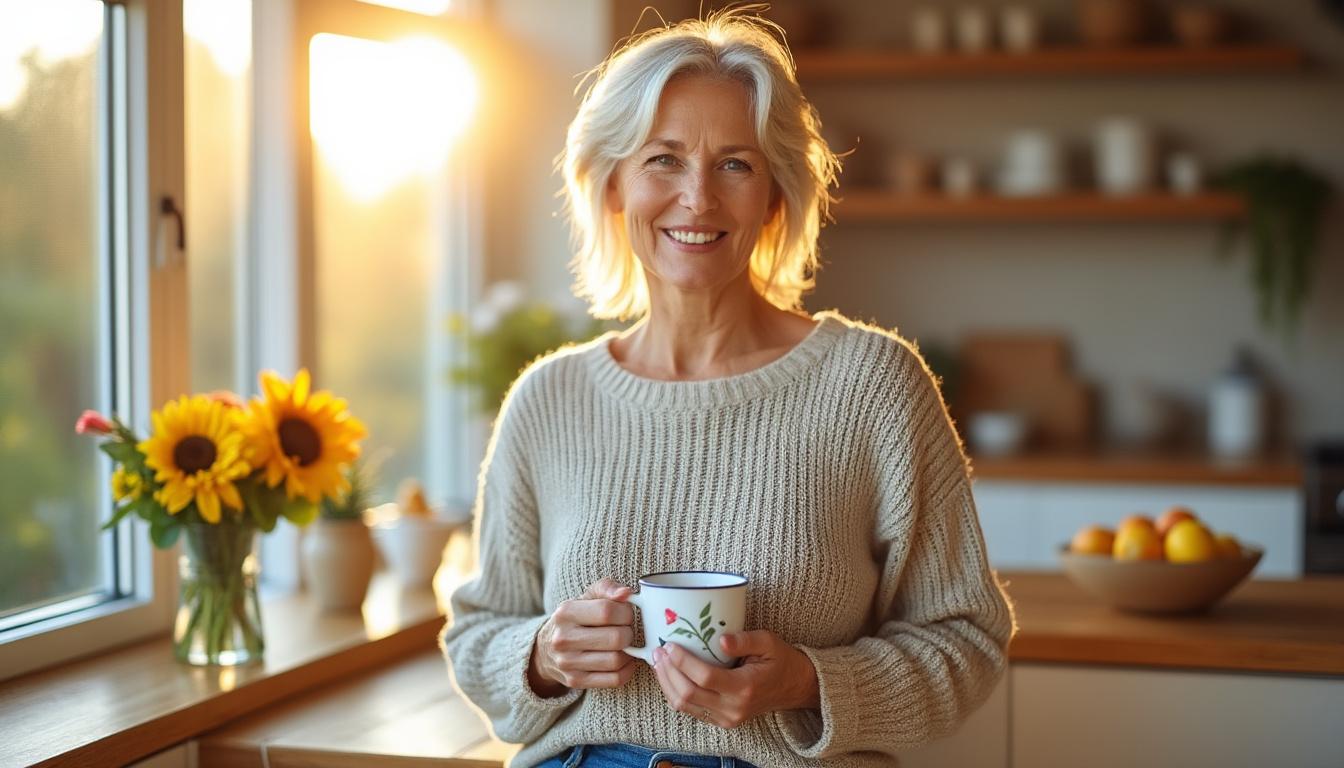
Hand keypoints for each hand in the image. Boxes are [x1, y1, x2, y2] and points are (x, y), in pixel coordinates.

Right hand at [528, 578, 636, 696]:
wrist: (547, 649)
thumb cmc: (575, 619)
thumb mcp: (586, 597)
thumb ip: (607, 588)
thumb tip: (626, 593)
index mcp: (566, 612)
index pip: (607, 611)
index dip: (626, 612)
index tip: (625, 614)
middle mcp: (563, 638)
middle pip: (616, 638)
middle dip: (629, 633)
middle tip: (626, 630)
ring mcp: (567, 662)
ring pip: (616, 660)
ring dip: (629, 653)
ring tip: (624, 646)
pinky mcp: (575, 680)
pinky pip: (615, 679)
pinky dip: (626, 670)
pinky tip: (624, 661)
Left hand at [649, 629, 819, 727]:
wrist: (795, 688)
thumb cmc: (781, 660)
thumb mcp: (769, 642)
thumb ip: (745, 640)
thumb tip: (721, 639)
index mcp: (745, 688)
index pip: (705, 677)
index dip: (682, 662)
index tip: (669, 645)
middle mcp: (734, 708)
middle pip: (688, 694)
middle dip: (668, 672)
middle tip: (658, 651)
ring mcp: (727, 718)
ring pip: (685, 706)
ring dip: (667, 684)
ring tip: (658, 662)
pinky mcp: (722, 721)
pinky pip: (691, 711)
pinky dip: (675, 694)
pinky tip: (669, 676)